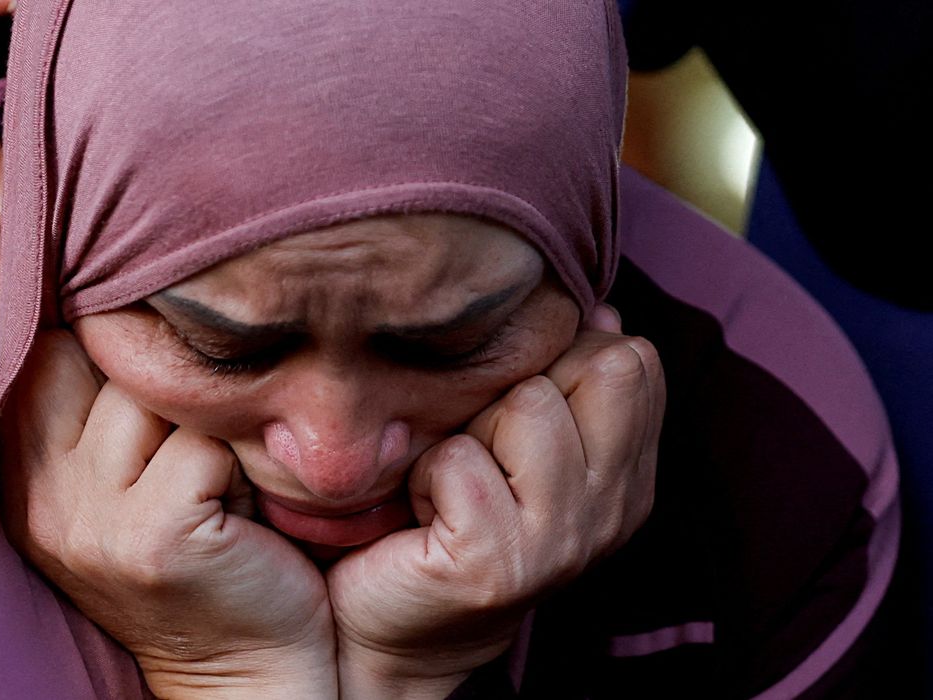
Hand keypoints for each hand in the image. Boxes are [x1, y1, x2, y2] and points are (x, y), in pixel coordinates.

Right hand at [0, 331, 337, 698]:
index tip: (153, 363)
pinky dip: (239, 465)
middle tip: (193, 442)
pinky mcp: (155, 537)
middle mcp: (41, 497)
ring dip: (206, 421)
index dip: (106, 342)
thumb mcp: (122, 481)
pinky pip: (205, 443)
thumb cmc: (199, 554)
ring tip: (218, 477)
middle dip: (158, 379)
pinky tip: (242, 509)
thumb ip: (95, 407)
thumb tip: (100, 297)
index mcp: (21, 476)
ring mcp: (92, 520)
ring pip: (156, 393)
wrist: (243, 671)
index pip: (44, 348)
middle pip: (98, 356)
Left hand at [328, 305, 662, 698]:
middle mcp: (611, 512)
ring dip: (470, 432)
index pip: (634, 360)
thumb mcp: (521, 442)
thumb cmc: (451, 513)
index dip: (565, 358)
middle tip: (485, 445)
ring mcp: (560, 542)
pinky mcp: (496, 563)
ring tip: (454, 480)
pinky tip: (423, 512)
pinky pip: (460, 461)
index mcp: (628, 478)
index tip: (517, 411)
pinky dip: (426, 474)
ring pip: (529, 405)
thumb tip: (601, 309)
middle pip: (598, 367)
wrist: (397, 623)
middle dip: (524, 387)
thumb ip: (568, 382)